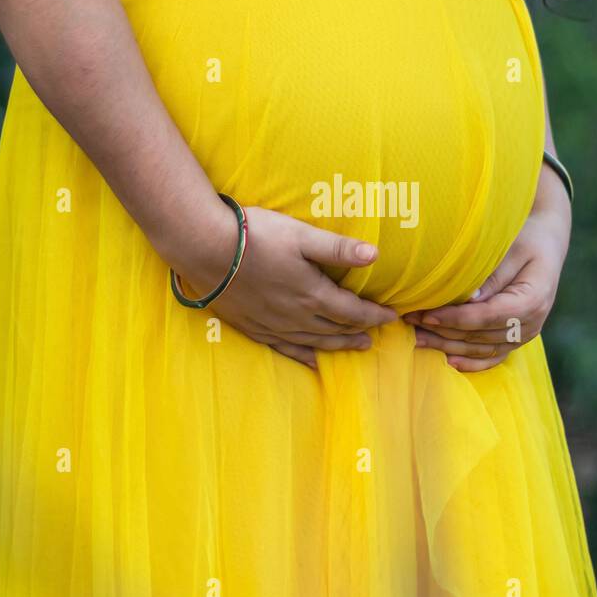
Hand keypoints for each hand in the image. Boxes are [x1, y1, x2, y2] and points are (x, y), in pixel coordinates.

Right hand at [171, 202, 397, 368]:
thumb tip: (375, 255)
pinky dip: (303, 355)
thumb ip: (338, 248)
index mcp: (312, 294)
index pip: (353, 311)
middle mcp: (296, 316)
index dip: (374, 315)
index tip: (391, 317)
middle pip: (335, 330)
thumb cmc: (255, 236)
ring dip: (337, 345)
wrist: (204, 249)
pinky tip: (311, 361)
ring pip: (313, 342)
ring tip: (354, 347)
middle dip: (358, 332)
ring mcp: (273, 325)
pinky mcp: (252, 327)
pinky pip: (284, 349)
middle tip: (375, 336)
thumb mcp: (301, 235)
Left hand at [403, 168, 571, 372]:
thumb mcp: (512, 248)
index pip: (486, 316)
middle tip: (410, 322)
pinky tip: (448, 361)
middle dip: (442, 331)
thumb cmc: (527, 238)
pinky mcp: (518, 338)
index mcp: (532, 300)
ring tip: (417, 338)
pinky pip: (494, 356)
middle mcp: (532, 324)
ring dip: (448, 346)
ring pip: (482, 349)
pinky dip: (471, 362)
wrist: (547, 243)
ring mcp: (525, 334)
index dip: (454, 319)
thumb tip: (469, 300)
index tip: (426, 315)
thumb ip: (493, 276)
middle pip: (480, 336)